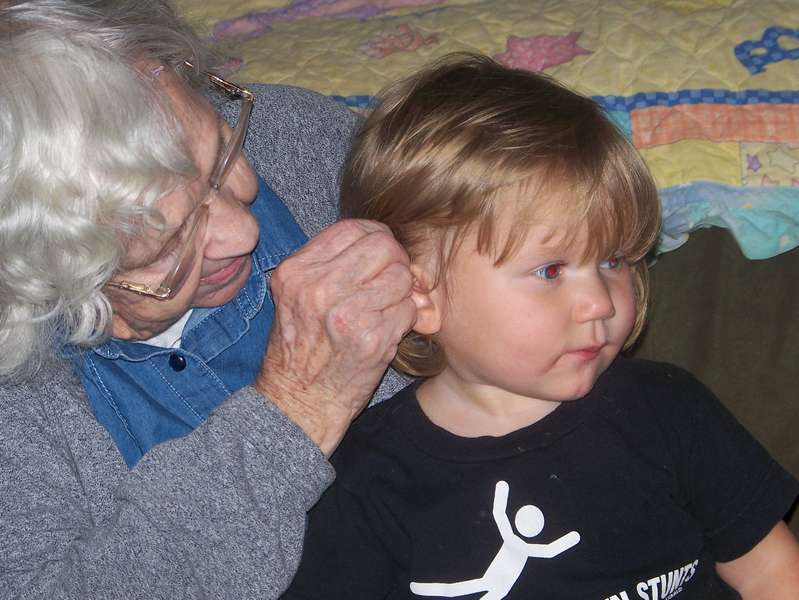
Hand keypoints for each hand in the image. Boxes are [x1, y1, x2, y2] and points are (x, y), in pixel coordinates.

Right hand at [256, 219, 415, 455]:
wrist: (299, 402)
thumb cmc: (302, 347)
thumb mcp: (297, 295)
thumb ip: (331, 264)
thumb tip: (383, 240)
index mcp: (297, 271)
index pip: (353, 228)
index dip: (376, 238)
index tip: (379, 256)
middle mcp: (319, 288)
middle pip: (384, 246)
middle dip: (394, 262)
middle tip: (389, 283)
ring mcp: (347, 314)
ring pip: (402, 276)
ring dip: (402, 292)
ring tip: (384, 310)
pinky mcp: (373, 339)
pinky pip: (410, 308)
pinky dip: (406, 318)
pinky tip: (386, 330)